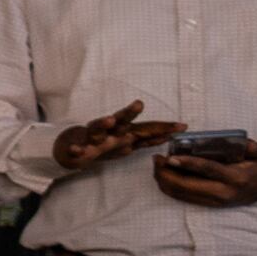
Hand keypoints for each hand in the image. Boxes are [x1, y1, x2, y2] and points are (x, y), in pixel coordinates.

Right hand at [53, 100, 179, 177]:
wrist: (74, 148)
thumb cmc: (103, 143)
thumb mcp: (127, 141)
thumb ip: (146, 139)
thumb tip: (168, 135)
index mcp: (124, 132)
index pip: (147, 128)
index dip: (164, 127)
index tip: (183, 127)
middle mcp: (109, 132)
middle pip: (122, 121)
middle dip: (129, 113)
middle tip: (138, 104)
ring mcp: (92, 139)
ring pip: (97, 129)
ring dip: (102, 124)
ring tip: (109, 120)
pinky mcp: (76, 148)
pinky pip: (75, 150)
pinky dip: (75, 150)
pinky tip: (76, 151)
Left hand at [157, 137, 256, 208]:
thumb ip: (252, 148)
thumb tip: (242, 143)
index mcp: (236, 178)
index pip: (207, 170)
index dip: (187, 164)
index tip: (170, 158)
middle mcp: (223, 192)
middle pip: (186, 185)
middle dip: (166, 173)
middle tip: (157, 159)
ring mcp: (214, 201)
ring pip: (181, 194)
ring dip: (164, 180)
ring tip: (157, 165)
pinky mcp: (208, 205)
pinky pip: (183, 198)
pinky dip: (169, 188)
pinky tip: (163, 176)